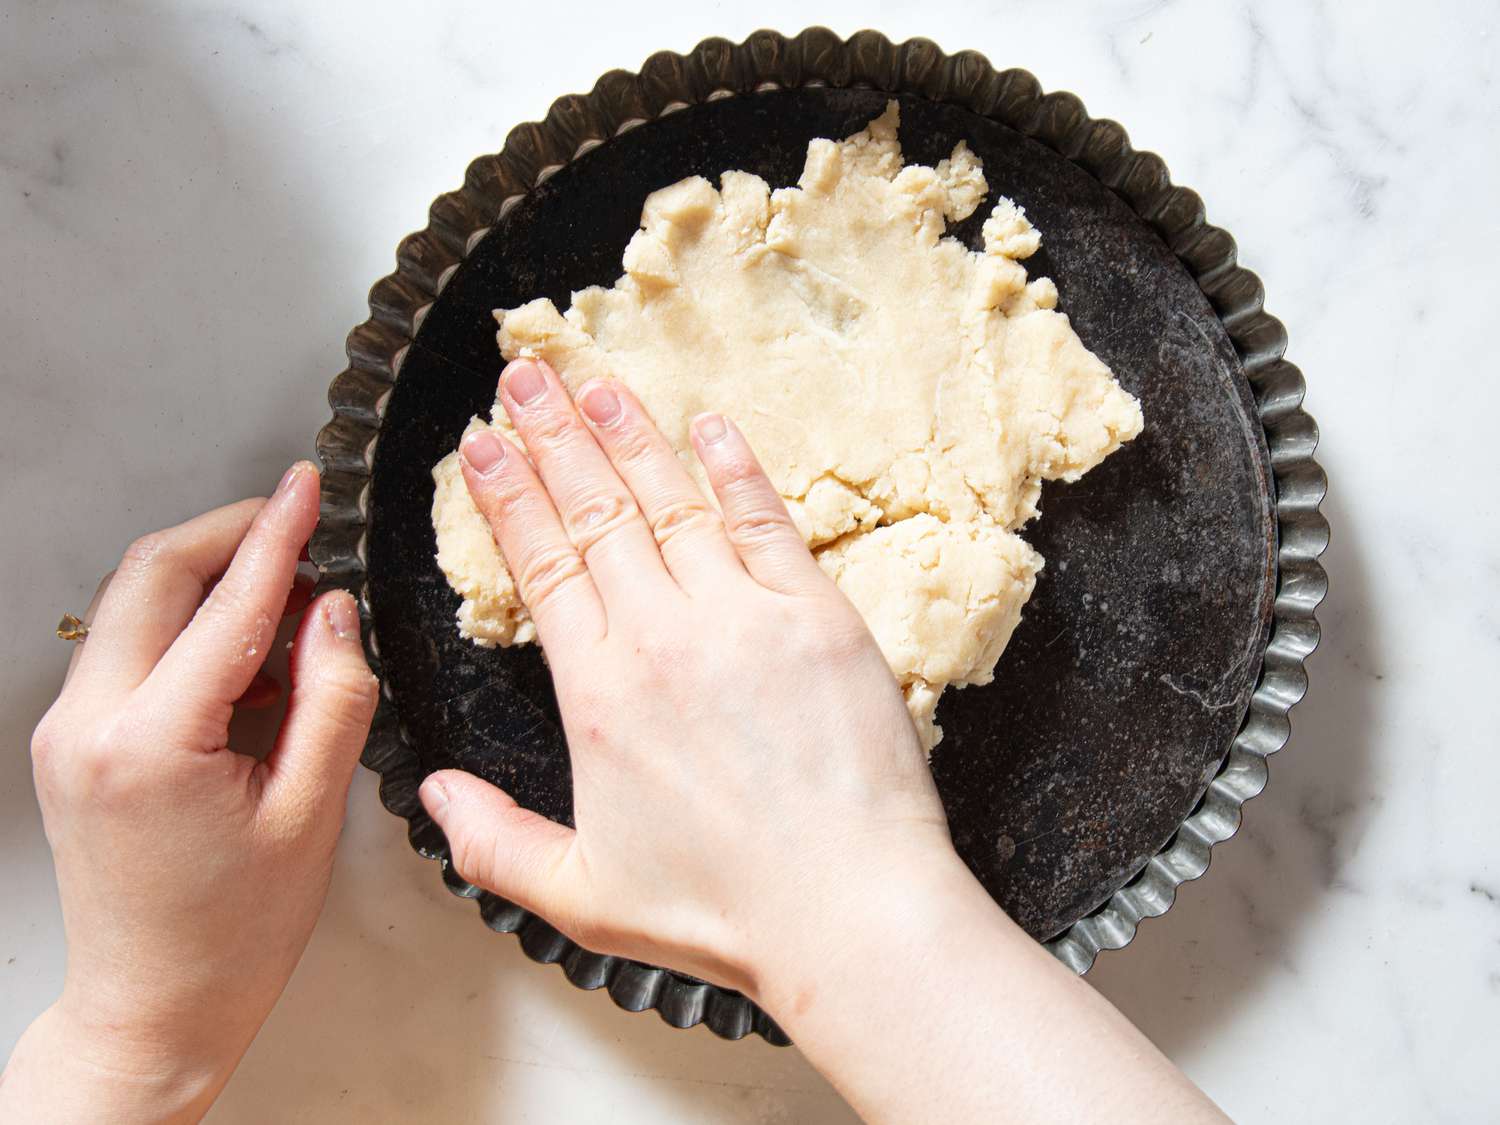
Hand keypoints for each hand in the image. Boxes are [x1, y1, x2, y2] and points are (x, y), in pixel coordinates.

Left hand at [2, 464, 377, 1123]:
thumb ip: (332, 699)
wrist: (155, 1005)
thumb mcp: (311, 815)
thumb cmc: (232, 934)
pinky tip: (248, 653)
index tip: (305, 487)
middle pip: (153, 574)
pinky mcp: (71, 739)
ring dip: (210, 580)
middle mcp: (88, 726)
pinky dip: (188, 626)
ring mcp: (68, 730)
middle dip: (231, 535)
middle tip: (299, 526)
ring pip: (134, 602)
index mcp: (151, 744)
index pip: (226, 605)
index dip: (277, 535)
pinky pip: (129, 645)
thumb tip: (336, 614)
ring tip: (290, 606)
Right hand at [418, 357, 952, 994]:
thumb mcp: (581, 898)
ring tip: (594, 382)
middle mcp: (664, 639)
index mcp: (601, 695)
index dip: (507, 496)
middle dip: (552, 435)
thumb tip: (434, 793)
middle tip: (525, 373)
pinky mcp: (820, 619)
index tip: (482, 446)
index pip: (541, 566)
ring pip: (670, 502)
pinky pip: (768, 524)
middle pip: (594, 513)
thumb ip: (493, 843)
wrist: (848, 911)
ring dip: (628, 435)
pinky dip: (736, 471)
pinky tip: (709, 428)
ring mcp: (745, 620)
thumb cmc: (725, 912)